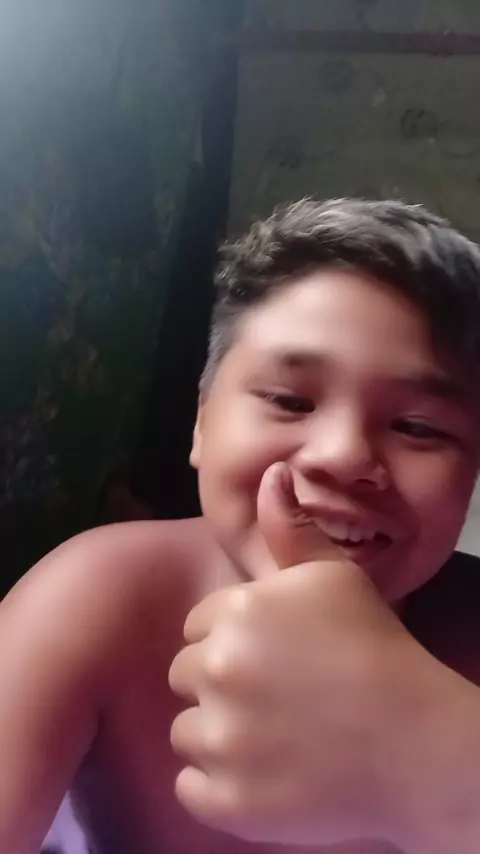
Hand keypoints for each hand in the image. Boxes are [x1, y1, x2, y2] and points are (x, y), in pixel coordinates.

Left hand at [169, 463, 474, 850]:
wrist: (415, 741)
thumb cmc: (375, 648)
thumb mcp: (335, 577)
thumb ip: (293, 527)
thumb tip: (271, 473)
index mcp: (235, 613)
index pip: (200, 626)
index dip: (236, 640)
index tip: (276, 657)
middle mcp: (216, 671)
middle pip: (187, 675)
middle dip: (221, 683)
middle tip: (276, 697)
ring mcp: (220, 740)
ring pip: (187, 732)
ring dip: (219, 736)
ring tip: (273, 738)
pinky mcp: (226, 801)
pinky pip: (192, 788)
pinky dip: (220, 788)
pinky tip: (264, 776)